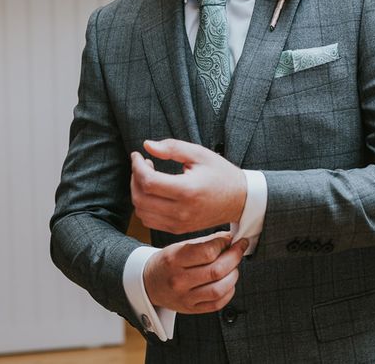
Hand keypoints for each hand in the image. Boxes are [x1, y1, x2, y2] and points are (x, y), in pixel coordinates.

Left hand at [131, 139, 246, 233]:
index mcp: (187, 190)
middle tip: (143, 164)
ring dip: (138, 192)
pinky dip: (144, 206)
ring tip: (148, 177)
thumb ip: (172, 147)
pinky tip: (154, 193)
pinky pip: (150, 221)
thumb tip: (147, 145)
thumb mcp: (200, 154)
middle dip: (134, 177)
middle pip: (140, 197)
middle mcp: (181, 211)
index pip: (148, 181)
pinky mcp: (178, 229)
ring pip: (141, 211)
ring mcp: (179, 223)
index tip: (137, 155)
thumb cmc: (221, 173)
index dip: (137, 166)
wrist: (240, 200)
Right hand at [144, 232, 247, 312]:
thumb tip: (229, 237)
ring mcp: (185, 298)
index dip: (224, 243)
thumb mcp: (180, 246)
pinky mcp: (191, 309)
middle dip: (234, 257)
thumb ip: (205, 242)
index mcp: (174, 260)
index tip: (230, 238)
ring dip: (233, 275)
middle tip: (239, 249)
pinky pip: (217, 304)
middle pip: (216, 271)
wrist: (149, 284)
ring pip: (219, 289)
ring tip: (234, 266)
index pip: (207, 252)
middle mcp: (179, 280)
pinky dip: (229, 291)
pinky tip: (228, 282)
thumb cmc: (167, 262)